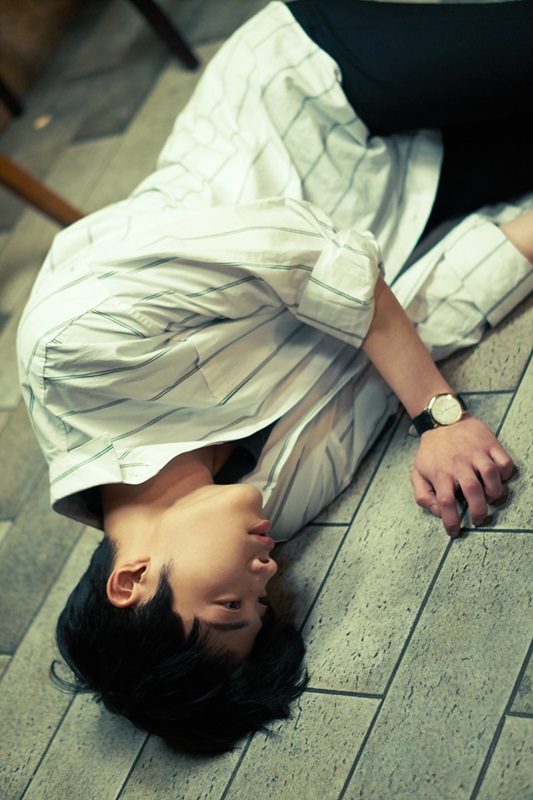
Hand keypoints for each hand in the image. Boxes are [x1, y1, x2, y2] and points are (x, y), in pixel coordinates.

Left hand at [411, 414, 513, 536]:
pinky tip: (498, 479)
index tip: (455, 532)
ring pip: (491, 475)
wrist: (442, 418)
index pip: (446, 502)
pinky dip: (505, 474)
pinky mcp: (489, 444)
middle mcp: (458, 464)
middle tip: (479, 520)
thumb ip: (423, 496)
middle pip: (473, 491)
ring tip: (489, 498)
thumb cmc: (431, 451)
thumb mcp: (417, 472)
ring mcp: (476, 453)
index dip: (451, 521)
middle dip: (479, 511)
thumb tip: (438, 512)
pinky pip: (504, 462)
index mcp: (440, 473)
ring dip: (494, 492)